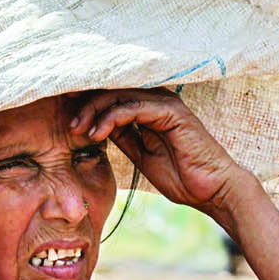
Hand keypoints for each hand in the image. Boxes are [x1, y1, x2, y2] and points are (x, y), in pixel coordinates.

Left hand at [71, 89, 255, 227]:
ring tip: (79, 130)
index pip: (114, 96)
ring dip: (94, 111)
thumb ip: (124, 138)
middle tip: (68, 123)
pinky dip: (111, 118)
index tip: (66, 113)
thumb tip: (98, 128)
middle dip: (86, 104)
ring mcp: (165, 103)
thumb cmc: (182, 176)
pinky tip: (97, 133)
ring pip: (119, 95)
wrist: (212, 189)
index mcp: (150, 109)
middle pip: (113, 90)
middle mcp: (157, 100)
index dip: (88, 102)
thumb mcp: (142, 156)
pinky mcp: (171, 112)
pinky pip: (133, 106)